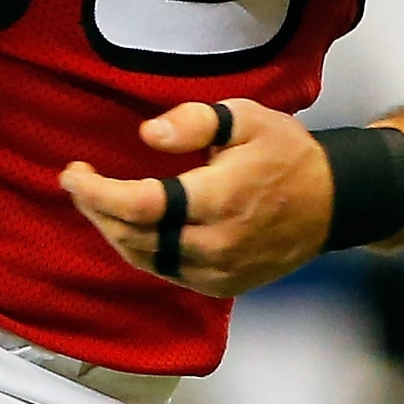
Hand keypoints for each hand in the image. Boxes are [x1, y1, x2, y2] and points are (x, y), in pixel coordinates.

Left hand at [60, 100, 333, 296]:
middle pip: (133, 236)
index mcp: (220, 198)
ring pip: (144, 259)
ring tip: (96, 201)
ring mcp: (218, 271)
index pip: (140, 205)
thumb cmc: (285, 153)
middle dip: (96, 209)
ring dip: (112, 231)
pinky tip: (129, 226)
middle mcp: (215, 243)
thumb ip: (194, 122)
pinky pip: (165, 271)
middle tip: (78, 182)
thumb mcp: (246, 117)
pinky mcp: (220, 285)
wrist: (331, 202)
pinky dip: (139, 250)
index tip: (71, 173)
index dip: (97, 192)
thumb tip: (147, 137)